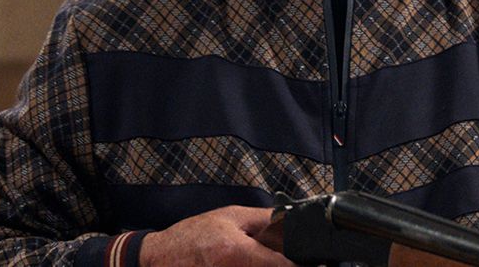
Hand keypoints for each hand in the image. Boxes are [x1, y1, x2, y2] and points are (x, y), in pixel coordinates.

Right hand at [139, 205, 294, 266]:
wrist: (160, 258)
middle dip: (285, 266)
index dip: (304, 265)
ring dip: (269, 266)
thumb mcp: (230, 217)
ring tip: (262, 259)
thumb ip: (264, 219)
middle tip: (294, 260)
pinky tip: (247, 264)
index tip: (318, 262)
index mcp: (238, 253)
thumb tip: (292, 220)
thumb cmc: (191, 237)